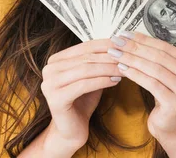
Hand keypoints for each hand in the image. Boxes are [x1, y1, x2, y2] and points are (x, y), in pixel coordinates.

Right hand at [40, 39, 121, 153]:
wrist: (71, 130)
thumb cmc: (82, 101)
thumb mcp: (91, 77)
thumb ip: (98, 61)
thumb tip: (119, 45)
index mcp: (55, 60)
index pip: (84, 47)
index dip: (105, 45)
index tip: (124, 45)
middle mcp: (49, 69)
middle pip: (86, 58)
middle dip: (109, 57)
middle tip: (127, 57)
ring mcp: (49, 84)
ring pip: (85, 70)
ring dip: (108, 68)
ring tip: (124, 69)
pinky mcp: (55, 98)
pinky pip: (84, 85)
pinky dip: (102, 81)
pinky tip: (115, 81)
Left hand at [107, 31, 175, 141]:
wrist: (173, 126)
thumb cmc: (167, 96)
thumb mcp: (166, 74)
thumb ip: (158, 57)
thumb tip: (132, 37)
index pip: (165, 47)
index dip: (144, 39)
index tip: (125, 34)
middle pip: (159, 57)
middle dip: (135, 47)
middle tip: (117, 42)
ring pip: (154, 69)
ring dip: (132, 59)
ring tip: (116, 54)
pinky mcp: (175, 103)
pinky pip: (151, 84)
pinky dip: (135, 74)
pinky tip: (123, 69)